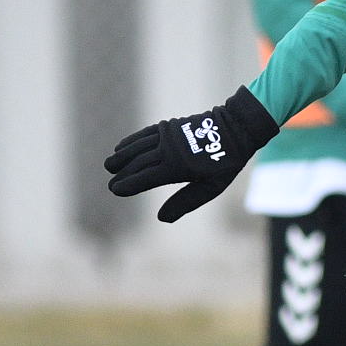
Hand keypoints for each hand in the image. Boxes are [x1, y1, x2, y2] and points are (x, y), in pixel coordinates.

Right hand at [104, 90, 279, 223]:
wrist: (235, 128)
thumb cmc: (224, 163)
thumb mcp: (210, 188)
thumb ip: (185, 202)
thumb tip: (161, 218)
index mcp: (177, 167)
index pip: (145, 178)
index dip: (128, 184)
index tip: (115, 190)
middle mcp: (168, 149)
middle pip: (138, 163)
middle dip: (123, 173)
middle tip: (111, 184)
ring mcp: (167, 135)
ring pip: (138, 147)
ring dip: (122, 156)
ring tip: (110, 165)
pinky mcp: (169, 126)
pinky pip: (145, 134)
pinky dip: (131, 140)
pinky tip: (121, 146)